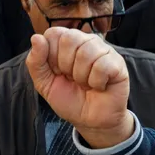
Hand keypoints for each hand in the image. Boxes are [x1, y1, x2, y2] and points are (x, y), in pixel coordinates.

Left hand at [26, 28, 133, 148]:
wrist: (90, 121)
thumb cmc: (69, 99)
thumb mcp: (44, 84)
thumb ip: (36, 62)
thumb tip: (36, 37)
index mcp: (67, 42)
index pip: (54, 33)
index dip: (51, 56)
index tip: (57, 72)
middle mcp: (86, 41)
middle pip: (69, 39)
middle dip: (65, 66)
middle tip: (72, 79)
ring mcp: (104, 50)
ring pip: (86, 53)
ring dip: (81, 77)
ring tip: (86, 83)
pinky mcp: (118, 63)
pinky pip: (102, 66)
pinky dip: (96, 82)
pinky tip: (99, 86)